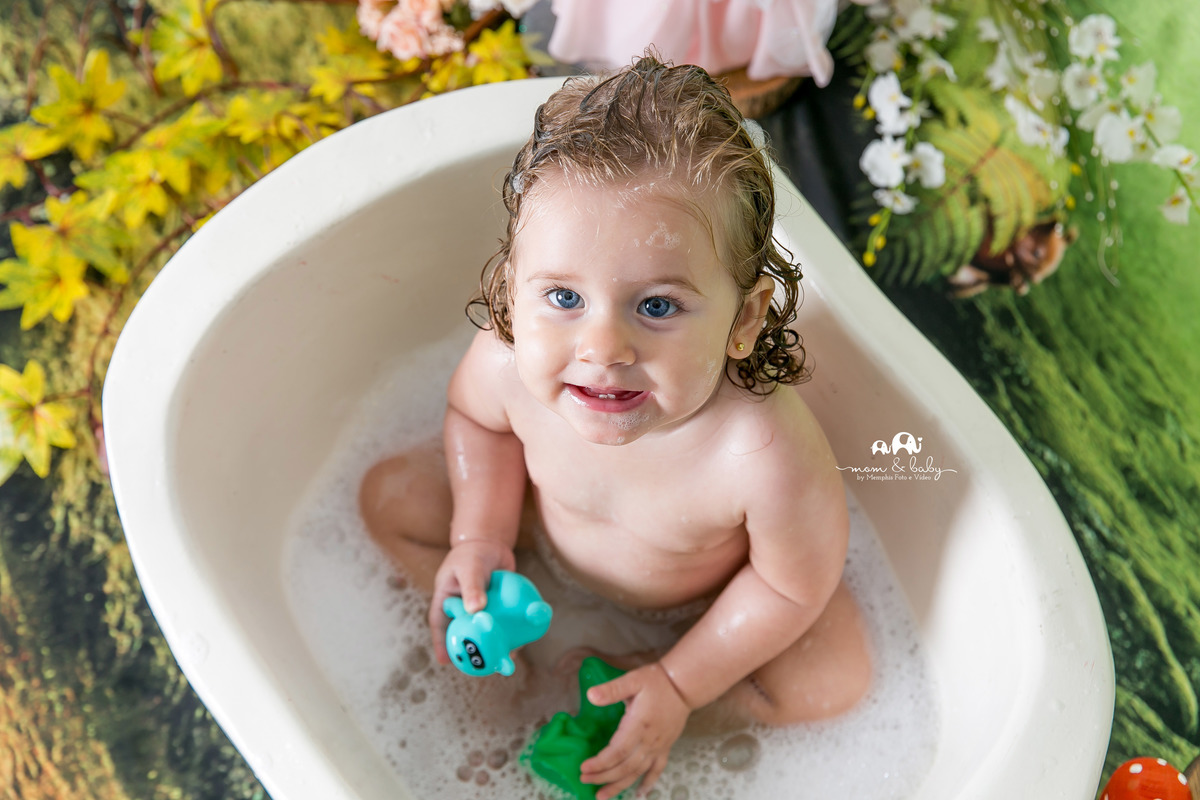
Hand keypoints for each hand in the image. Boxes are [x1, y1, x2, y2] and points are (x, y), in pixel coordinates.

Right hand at [429, 540, 514, 663]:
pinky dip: (507, 632)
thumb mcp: (469, 568)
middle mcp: (462, 606)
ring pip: (484, 630)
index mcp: (447, 599)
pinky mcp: (497, 606)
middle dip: (471, 649)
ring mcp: (480, 608)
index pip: (440, 624)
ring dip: (493, 644)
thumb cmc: (472, 553)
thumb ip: (472, 587)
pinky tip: (517, 642)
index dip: (441, 643)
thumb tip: (476, 610)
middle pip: (464, 631)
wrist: (490, 541)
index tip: (446, 661)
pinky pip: (501, 622)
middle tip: (481, 666)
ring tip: (502, 659)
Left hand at [580, 662, 690, 799]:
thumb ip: (612, 690)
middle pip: (625, 766)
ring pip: (638, 772)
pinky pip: (657, 770)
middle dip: (604, 777)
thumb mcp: (632, 680)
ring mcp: (658, 746)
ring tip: (603, 796)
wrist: (683, 685)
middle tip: (585, 781)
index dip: (600, 763)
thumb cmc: (656, 681)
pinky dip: (648, 783)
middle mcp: (649, 741)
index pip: (617, 751)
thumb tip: (590, 696)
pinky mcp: (666, 748)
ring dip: (619, 785)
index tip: (584, 768)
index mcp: (638, 725)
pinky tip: (639, 794)